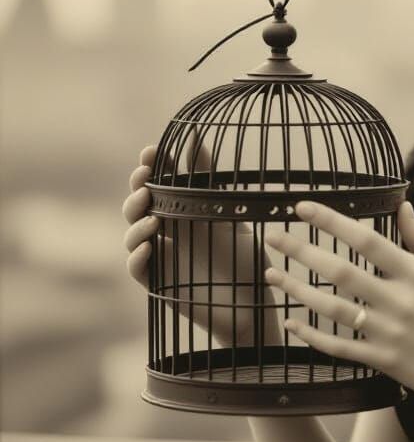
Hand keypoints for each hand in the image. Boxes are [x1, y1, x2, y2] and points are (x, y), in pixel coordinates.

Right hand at [122, 135, 280, 347]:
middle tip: (144, 179)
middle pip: (136, 207)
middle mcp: (167, 234)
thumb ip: (209, 182)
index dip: (148, 168)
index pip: (156, 185)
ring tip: (153, 216)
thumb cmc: (244, 259)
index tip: (150, 150)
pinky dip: (137, 257)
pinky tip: (149, 247)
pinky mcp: (160, 284)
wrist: (253, 303)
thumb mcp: (229, 214)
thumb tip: (197, 138)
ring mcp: (162, 259)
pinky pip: (138, 269)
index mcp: (183, 215)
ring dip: (136, 223)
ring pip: (132, 236)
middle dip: (136, 191)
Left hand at [262, 200, 413, 412]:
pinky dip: (312, 335)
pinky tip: (291, 323)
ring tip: (271, 275)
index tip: (303, 207)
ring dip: (298, 290)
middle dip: (302, 251)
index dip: (332, 221)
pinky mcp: (383, 360)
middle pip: (341, 271)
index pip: (366, 239)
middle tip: (273, 237)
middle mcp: (400, 299)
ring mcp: (389, 332)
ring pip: (333, 308)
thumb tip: (403, 205)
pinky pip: (339, 347)